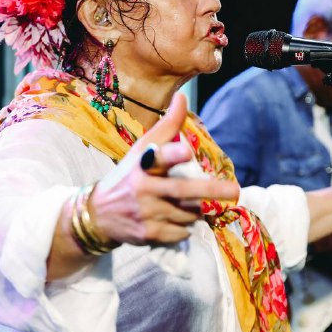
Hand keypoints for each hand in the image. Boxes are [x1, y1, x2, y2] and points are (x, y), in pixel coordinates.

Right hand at [89, 93, 238, 245]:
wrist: (98, 215)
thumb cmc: (128, 176)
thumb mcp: (141, 150)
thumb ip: (166, 126)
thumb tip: (182, 97)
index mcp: (142, 164)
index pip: (157, 157)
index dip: (171, 154)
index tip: (186, 151)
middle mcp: (143, 188)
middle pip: (182, 190)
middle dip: (210, 190)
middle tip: (234, 190)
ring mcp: (146, 213)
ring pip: (188, 213)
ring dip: (197, 209)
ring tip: (190, 204)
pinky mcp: (149, 234)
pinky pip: (182, 232)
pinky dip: (186, 227)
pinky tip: (177, 220)